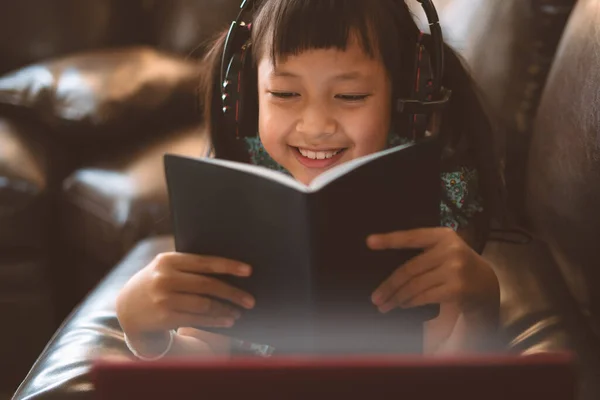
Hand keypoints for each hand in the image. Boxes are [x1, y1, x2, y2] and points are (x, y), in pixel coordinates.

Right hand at [116, 252, 254, 354]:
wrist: (127, 308)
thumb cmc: (158, 283)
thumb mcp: (166, 268)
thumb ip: (191, 266)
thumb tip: (230, 270)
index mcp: (168, 260)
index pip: (205, 262)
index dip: (229, 266)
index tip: (248, 271)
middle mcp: (164, 278)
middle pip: (208, 284)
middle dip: (233, 293)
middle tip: (250, 300)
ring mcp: (163, 299)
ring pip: (204, 304)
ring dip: (225, 309)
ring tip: (238, 311)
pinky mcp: (164, 317)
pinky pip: (197, 319)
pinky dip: (215, 320)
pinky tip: (227, 320)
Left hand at [367, 227, 498, 318]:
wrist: (487, 285)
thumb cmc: (456, 266)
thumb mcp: (444, 251)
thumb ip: (422, 252)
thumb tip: (387, 268)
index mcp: (443, 236)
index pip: (412, 237)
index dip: (390, 239)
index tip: (369, 242)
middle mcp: (450, 250)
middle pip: (409, 268)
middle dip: (389, 285)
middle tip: (375, 297)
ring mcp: (455, 270)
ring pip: (415, 285)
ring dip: (397, 298)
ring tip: (384, 305)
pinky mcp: (457, 289)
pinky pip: (425, 296)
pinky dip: (411, 302)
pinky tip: (403, 305)